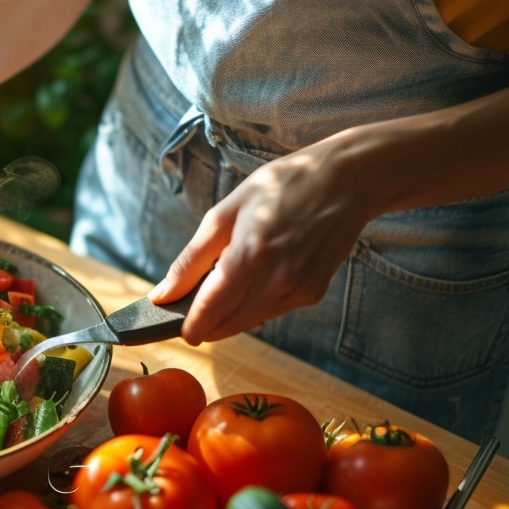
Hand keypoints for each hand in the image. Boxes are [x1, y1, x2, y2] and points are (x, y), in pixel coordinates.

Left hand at [149, 138, 376, 343]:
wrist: (346, 180)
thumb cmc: (281, 187)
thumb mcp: (225, 213)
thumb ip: (190, 260)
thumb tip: (162, 295)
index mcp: (250, 256)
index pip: (209, 310)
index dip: (189, 325)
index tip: (175, 328)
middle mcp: (277, 280)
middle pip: (228, 324)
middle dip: (205, 322)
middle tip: (191, 306)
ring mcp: (299, 290)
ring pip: (249, 322)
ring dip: (229, 314)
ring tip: (224, 281)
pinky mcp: (313, 293)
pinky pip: (271, 311)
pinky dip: (254, 304)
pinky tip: (254, 277)